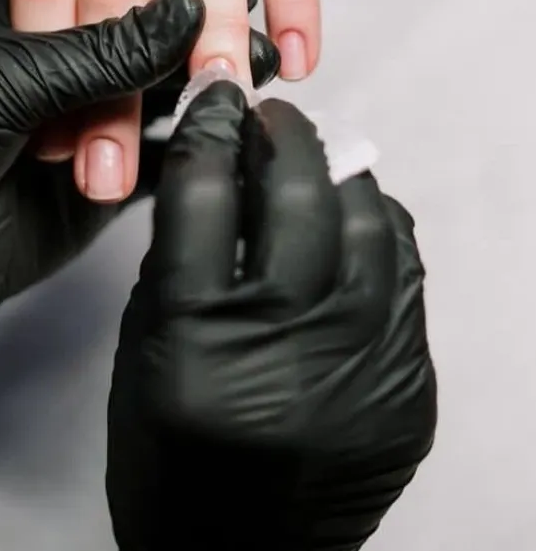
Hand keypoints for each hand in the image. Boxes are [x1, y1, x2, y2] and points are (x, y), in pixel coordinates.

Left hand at [0, 0, 277, 400]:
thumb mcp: (6, 80)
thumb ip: (101, 50)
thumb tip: (188, 8)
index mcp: (38, 20)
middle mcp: (69, 73)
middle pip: (152, 53)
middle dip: (203, 51)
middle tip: (253, 55)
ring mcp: (88, 134)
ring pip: (160, 110)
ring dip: (202, 104)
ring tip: (248, 99)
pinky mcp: (99, 192)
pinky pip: (157, 171)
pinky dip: (190, 161)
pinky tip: (224, 151)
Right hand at [107, 83, 436, 550]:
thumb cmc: (169, 455)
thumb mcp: (144, 347)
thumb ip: (183, 254)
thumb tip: (221, 170)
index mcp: (197, 340)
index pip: (206, 193)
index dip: (211, 127)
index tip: (217, 95)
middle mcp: (287, 347)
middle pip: (300, 196)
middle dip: (284, 135)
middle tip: (270, 116)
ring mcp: (362, 368)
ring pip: (368, 222)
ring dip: (337, 175)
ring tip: (313, 164)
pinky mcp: (407, 388)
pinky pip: (403, 273)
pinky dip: (375, 230)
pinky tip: (351, 220)